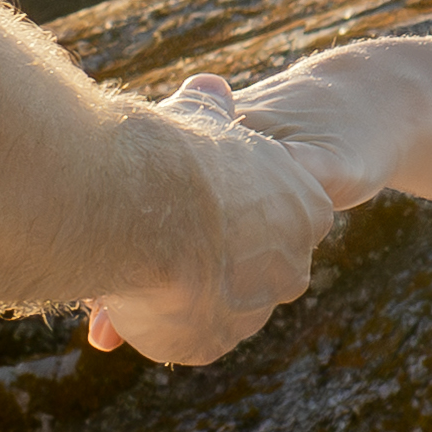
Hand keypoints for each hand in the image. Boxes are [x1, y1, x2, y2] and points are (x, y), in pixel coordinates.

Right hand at [86, 73, 340, 363]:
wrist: (146, 208)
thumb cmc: (177, 155)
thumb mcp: (200, 115)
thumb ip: (210, 109)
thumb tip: (211, 86)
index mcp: (308, 207)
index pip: (267, 214)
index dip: (222, 203)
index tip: (186, 193)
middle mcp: (292, 265)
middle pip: (241, 262)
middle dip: (201, 253)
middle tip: (155, 232)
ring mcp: (255, 309)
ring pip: (208, 301)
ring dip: (175, 288)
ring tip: (128, 262)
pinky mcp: (210, 345)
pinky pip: (180, 334)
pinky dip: (152, 319)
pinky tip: (123, 293)